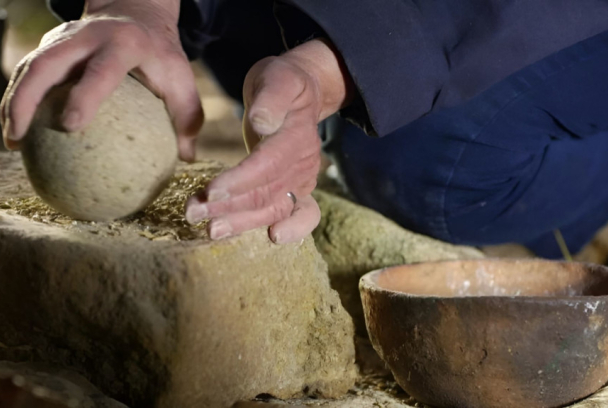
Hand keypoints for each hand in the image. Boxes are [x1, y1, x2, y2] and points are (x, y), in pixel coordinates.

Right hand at [1, 0, 202, 161]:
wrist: (138, 11)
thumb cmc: (162, 55)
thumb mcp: (182, 79)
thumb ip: (188, 116)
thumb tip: (186, 159)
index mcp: (123, 44)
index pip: (100, 70)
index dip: (84, 95)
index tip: (70, 125)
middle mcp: (87, 36)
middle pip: (45, 63)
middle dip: (24, 98)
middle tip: (17, 136)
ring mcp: (64, 37)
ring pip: (29, 66)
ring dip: (12, 101)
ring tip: (11, 141)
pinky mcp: (52, 43)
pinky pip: (29, 70)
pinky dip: (18, 98)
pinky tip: (20, 130)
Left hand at [186, 39, 352, 243]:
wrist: (302, 90)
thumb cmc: (283, 82)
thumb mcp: (278, 77)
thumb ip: (271, 98)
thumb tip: (262, 122)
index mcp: (296, 137)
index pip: (266, 166)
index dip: (238, 182)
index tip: (209, 191)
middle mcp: (303, 164)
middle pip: (266, 193)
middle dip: (229, 207)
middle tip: (193, 213)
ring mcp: (303, 179)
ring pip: (275, 208)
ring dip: (243, 222)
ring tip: (211, 230)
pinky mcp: (299, 189)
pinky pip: (303, 214)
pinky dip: (293, 230)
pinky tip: (273, 238)